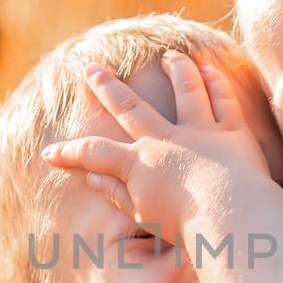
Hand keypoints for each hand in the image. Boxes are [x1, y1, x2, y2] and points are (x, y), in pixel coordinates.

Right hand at [41, 51, 271, 243]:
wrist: (231, 218)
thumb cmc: (187, 227)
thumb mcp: (143, 215)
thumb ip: (117, 194)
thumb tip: (92, 178)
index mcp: (141, 164)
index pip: (95, 154)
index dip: (70, 154)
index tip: (49, 154)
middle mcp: (167, 140)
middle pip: (131, 106)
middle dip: (107, 87)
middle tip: (91, 68)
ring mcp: (201, 132)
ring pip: (186, 90)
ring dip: (176, 69)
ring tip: (168, 56)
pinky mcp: (233, 132)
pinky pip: (224, 100)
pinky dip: (216, 83)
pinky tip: (210, 69)